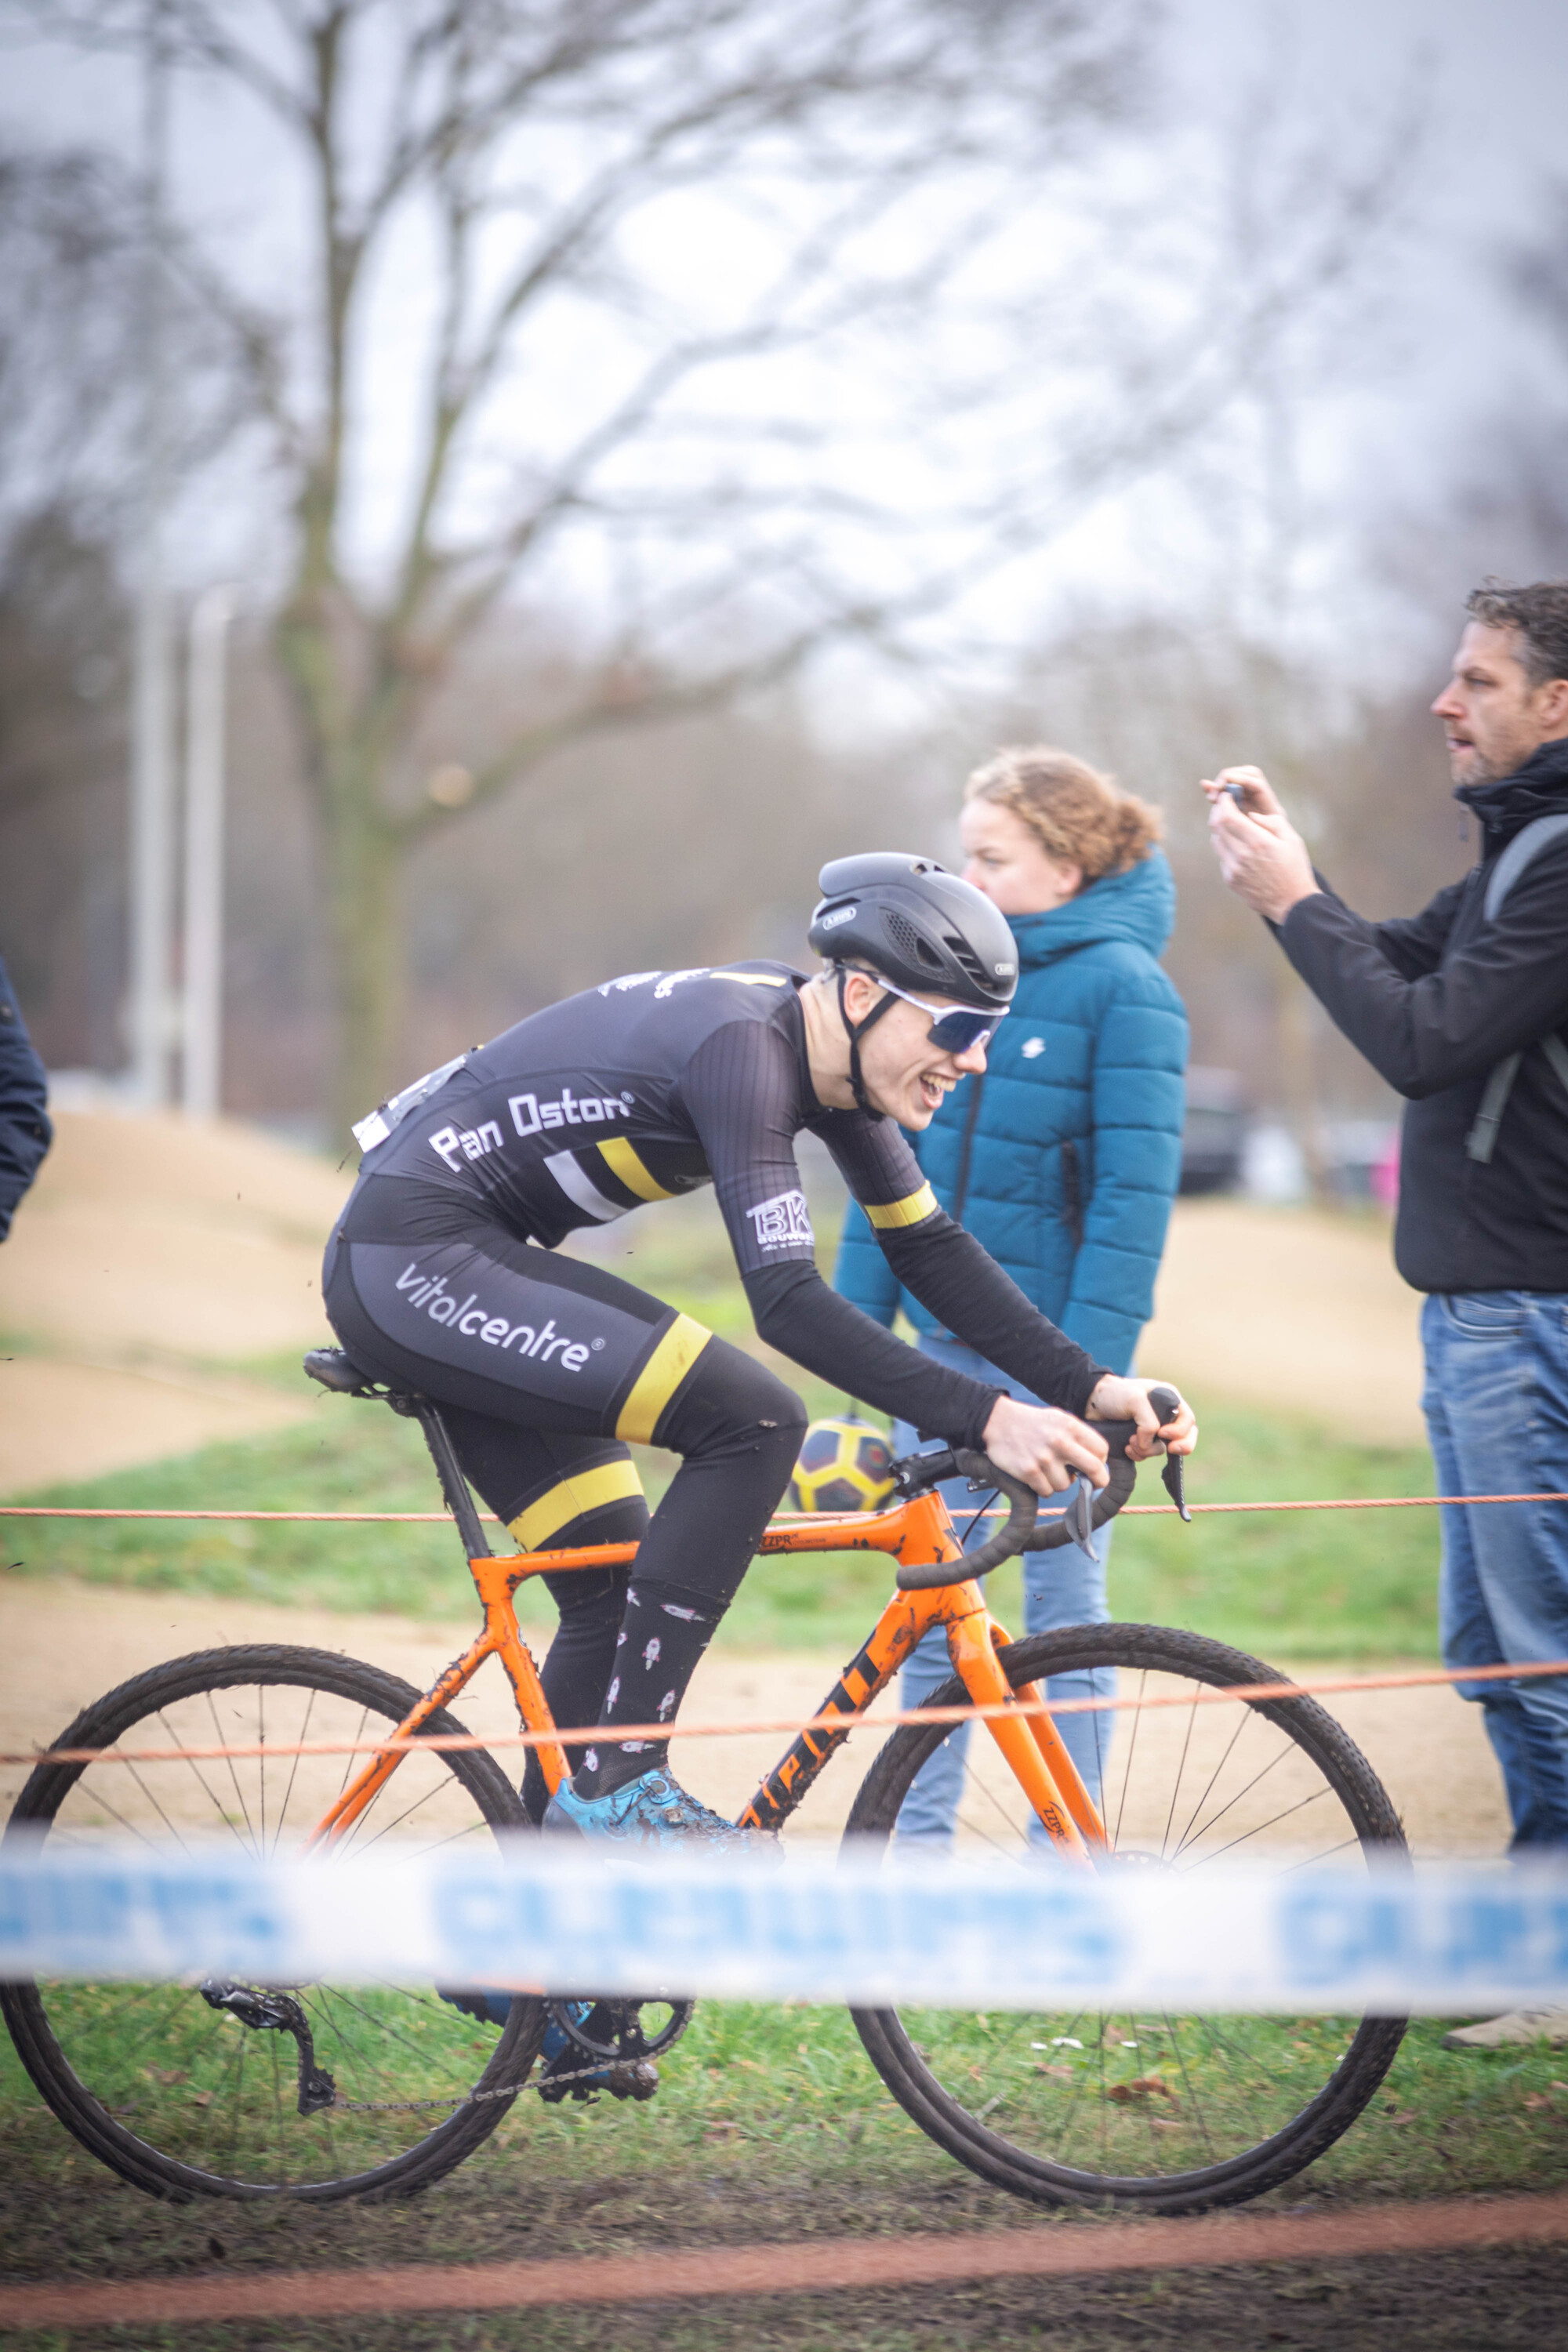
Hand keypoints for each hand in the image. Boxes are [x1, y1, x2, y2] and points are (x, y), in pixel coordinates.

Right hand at [981, 1395, 1109, 1495]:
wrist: (997, 1421)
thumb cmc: (1031, 1422)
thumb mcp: (1058, 1418)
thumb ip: (1077, 1435)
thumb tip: (1098, 1460)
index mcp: (1070, 1426)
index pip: (1101, 1450)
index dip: (1101, 1461)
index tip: (1095, 1466)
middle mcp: (1060, 1441)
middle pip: (1094, 1469)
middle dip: (1097, 1480)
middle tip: (1093, 1483)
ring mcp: (1044, 1458)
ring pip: (1065, 1485)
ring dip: (1059, 1483)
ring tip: (1048, 1470)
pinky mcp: (1029, 1471)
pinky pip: (1046, 1491)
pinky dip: (1042, 1487)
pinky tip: (1035, 1475)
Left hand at [1086, 1375, 1197, 1461]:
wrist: (1091, 1403)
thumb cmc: (1114, 1394)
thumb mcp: (1135, 1399)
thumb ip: (1148, 1422)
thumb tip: (1150, 1443)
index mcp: (1170, 1399)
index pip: (1188, 1420)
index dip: (1180, 1431)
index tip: (1163, 1434)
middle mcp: (1165, 1415)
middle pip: (1185, 1437)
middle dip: (1179, 1447)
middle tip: (1170, 1449)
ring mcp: (1154, 1430)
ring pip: (1163, 1449)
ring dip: (1148, 1450)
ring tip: (1131, 1441)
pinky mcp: (1142, 1441)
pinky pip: (1148, 1454)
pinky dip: (1139, 1454)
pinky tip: (1127, 1448)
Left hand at [1200, 764, 1318, 923]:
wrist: (1292, 903)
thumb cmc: (1295, 868)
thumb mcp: (1292, 839)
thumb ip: (1271, 822)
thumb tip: (1249, 813)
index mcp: (1258, 842)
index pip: (1227, 815)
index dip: (1224, 802)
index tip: (1228, 796)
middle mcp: (1241, 855)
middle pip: (1217, 826)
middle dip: (1219, 811)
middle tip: (1226, 806)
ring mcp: (1233, 869)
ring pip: (1216, 840)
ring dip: (1221, 829)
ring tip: (1234, 824)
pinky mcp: (1230, 879)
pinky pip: (1221, 856)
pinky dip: (1226, 846)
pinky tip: (1239, 846)